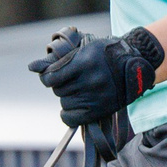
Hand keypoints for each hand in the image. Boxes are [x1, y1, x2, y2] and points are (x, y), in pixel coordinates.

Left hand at [28, 26, 164, 128]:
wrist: (134, 65)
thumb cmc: (106, 53)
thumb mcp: (84, 48)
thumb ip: (59, 59)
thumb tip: (31, 67)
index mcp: (84, 63)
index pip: (52, 76)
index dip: (47, 76)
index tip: (51, 75)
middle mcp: (89, 81)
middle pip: (58, 90)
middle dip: (60, 85)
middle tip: (72, 79)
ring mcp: (95, 97)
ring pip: (65, 102)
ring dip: (67, 97)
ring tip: (78, 90)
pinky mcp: (99, 110)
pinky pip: (72, 118)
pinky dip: (68, 114)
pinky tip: (73, 106)